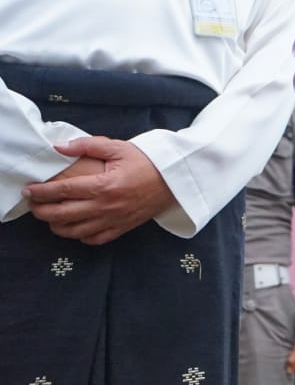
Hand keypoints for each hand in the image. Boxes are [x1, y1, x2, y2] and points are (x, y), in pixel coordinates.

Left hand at [24, 137, 173, 243]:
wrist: (175, 181)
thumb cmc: (147, 162)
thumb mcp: (119, 147)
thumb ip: (88, 145)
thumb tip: (60, 146)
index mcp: (104, 185)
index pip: (63, 191)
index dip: (41, 191)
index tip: (30, 190)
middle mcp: (105, 207)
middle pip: (62, 214)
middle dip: (41, 210)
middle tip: (34, 204)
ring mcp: (113, 220)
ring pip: (73, 231)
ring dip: (56, 225)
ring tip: (50, 217)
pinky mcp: (121, 229)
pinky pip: (93, 240)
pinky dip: (79, 236)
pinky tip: (75, 227)